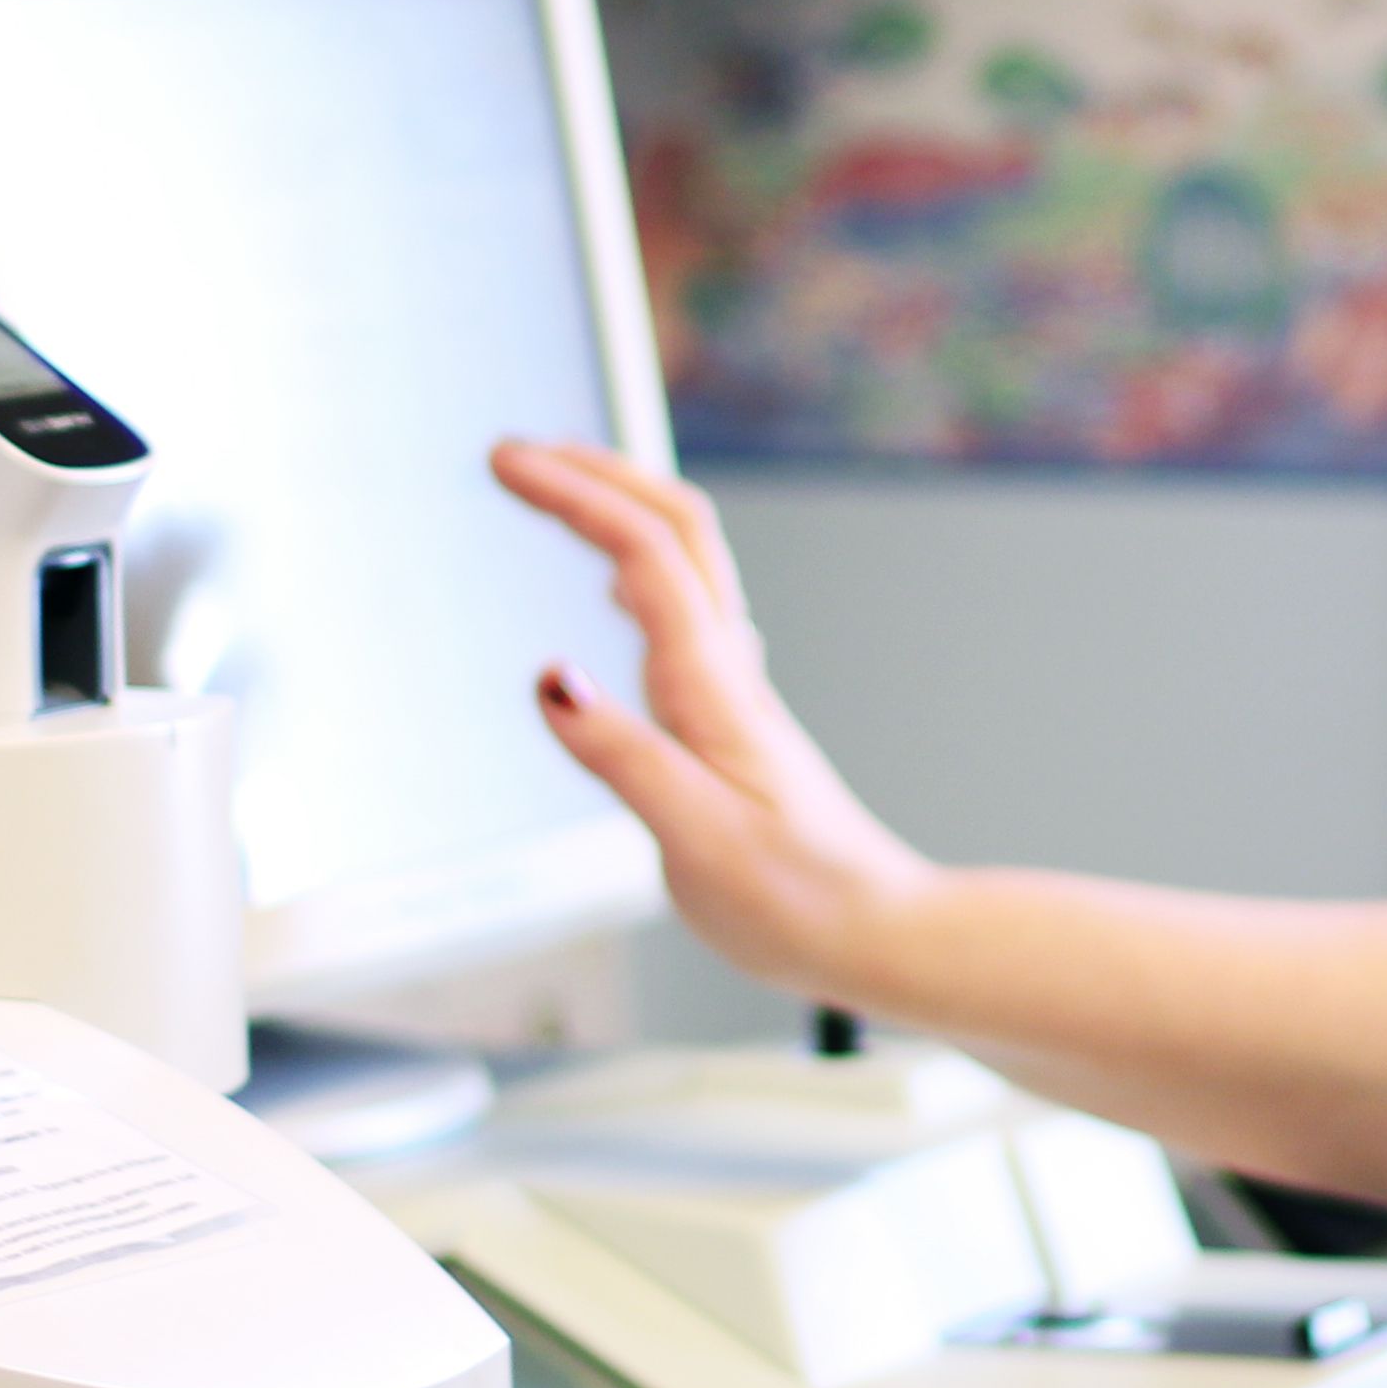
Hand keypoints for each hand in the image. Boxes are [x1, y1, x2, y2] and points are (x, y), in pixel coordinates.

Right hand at [488, 439, 933, 996]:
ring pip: (685, 561)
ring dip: (618, 506)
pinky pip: (687, 610)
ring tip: (553, 486)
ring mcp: (735, 691)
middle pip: (675, 529)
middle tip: (515, 454)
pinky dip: (639, 568)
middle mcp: (729, 675)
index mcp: (714, 692)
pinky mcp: (733, 718)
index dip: (574, 494)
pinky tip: (615, 587)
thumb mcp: (696, 841)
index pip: (644, 554)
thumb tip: (551, 677)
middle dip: (595, 472)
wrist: (879, 933)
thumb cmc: (796, 901)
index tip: (507, 462)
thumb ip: (621, 756)